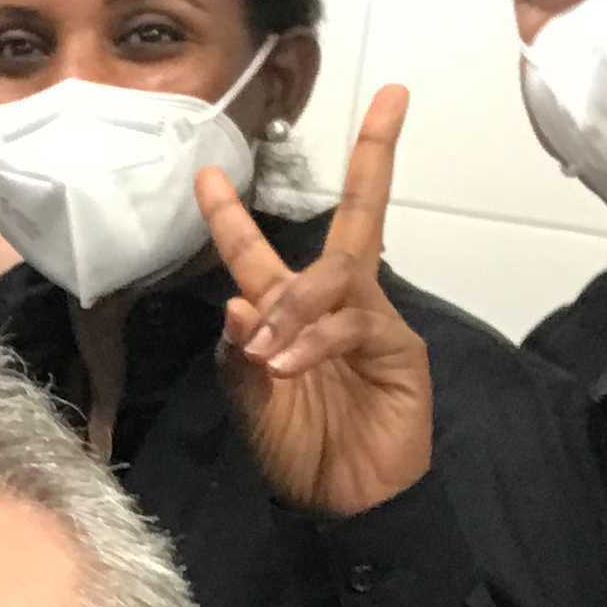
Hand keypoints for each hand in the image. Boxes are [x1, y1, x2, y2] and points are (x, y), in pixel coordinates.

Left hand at [203, 86, 432, 518]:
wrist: (347, 504)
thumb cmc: (300, 450)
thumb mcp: (250, 403)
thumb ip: (239, 356)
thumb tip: (235, 302)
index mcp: (289, 312)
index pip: (258, 252)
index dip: (231, 216)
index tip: (207, 172)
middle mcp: (335, 304)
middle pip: (357, 218)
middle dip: (375, 156)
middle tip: (388, 101)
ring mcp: (372, 321)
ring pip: (338, 274)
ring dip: (295, 305)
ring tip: (268, 353)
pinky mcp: (399, 349)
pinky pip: (355, 323)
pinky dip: (316, 339)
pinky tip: (290, 366)